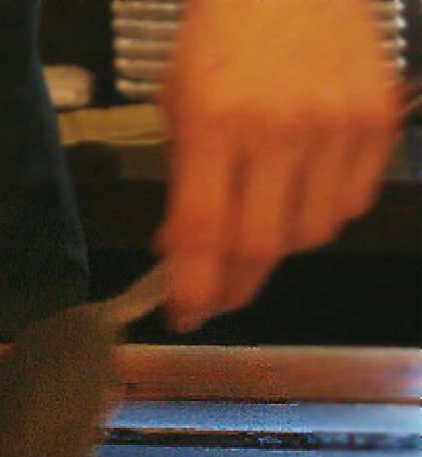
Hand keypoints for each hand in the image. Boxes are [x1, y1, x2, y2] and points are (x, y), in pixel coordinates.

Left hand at [157, 0, 401, 332]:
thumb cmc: (223, 37)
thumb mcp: (179, 103)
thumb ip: (183, 183)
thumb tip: (182, 256)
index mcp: (215, 122)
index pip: (203, 231)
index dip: (194, 287)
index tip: (185, 315)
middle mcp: (280, 128)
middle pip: (261, 247)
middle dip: (235, 285)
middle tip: (219, 294)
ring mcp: (337, 124)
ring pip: (310, 235)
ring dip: (280, 245)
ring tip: (261, 221)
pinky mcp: (379, 119)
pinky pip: (352, 204)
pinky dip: (323, 213)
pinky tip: (303, 189)